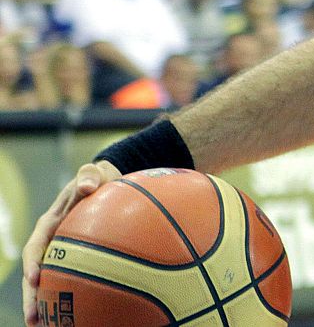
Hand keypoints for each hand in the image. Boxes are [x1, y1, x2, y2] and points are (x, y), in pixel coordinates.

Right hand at [23, 161, 122, 325]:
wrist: (109, 184)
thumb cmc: (101, 179)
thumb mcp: (96, 172)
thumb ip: (90, 175)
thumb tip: (86, 185)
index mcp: (51, 223)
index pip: (37, 245)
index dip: (32, 263)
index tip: (34, 279)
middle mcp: (52, 241)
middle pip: (37, 273)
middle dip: (33, 297)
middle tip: (35, 318)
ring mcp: (63, 252)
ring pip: (52, 281)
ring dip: (48, 304)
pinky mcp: (78, 259)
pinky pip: (74, 280)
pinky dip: (75, 297)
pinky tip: (83, 316)